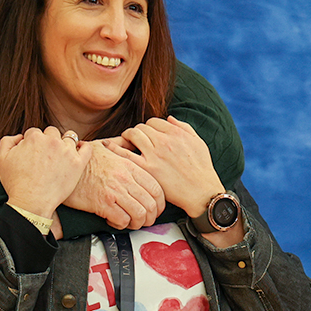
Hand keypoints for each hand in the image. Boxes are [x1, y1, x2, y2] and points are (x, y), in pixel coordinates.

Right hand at [0, 127, 92, 217]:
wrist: (31, 203)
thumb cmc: (16, 184)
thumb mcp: (1, 160)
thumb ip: (7, 142)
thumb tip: (20, 137)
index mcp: (34, 137)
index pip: (35, 133)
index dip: (32, 143)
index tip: (33, 154)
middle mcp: (51, 141)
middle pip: (52, 133)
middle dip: (48, 142)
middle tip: (46, 157)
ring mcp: (67, 151)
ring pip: (69, 138)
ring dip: (64, 144)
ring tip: (60, 157)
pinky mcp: (78, 163)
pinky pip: (87, 148)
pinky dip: (84, 146)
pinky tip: (79, 150)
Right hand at [63, 140, 165, 228]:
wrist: (61, 167)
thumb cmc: (82, 159)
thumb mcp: (104, 146)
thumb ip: (121, 145)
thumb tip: (131, 141)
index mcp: (129, 166)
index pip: (156, 188)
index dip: (160, 203)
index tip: (156, 208)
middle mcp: (125, 178)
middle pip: (151, 203)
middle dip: (151, 217)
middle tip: (146, 220)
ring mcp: (115, 191)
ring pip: (140, 214)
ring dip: (138, 223)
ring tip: (131, 223)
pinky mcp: (103, 204)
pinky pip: (122, 220)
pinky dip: (121, 225)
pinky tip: (115, 221)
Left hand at [110, 116, 224, 217]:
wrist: (201, 192)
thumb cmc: (202, 168)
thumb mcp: (198, 142)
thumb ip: (184, 127)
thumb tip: (169, 118)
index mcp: (176, 133)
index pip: (154, 122)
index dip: (149, 127)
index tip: (148, 134)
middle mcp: (164, 141)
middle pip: (142, 127)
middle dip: (137, 131)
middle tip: (135, 139)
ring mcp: (154, 155)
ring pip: (133, 134)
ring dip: (127, 136)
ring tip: (126, 142)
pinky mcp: (147, 169)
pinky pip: (126, 154)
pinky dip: (115, 148)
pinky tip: (107, 146)